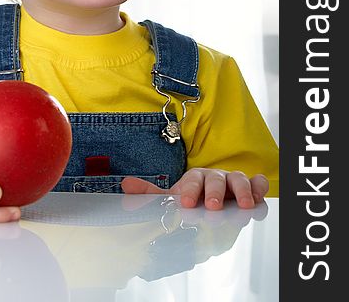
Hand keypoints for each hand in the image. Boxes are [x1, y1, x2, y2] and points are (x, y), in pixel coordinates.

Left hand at [121, 168, 268, 209]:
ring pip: (238, 180)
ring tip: (244, 205)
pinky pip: (256, 183)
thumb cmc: (190, 197)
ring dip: (241, 191)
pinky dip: (259, 187)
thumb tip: (126, 185)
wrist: (210, 197)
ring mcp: (232, 182)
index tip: (185, 203)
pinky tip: (259, 195)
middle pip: (215, 179)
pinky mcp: (249, 189)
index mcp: (194, 178)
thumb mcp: (170, 198)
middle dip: (214, 191)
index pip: (191, 181)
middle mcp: (214, 177)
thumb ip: (150, 194)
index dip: (189, 191)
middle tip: (214, 206)